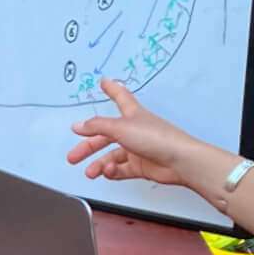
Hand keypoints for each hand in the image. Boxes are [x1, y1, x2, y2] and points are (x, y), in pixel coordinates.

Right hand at [65, 79, 213, 193]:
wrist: (179, 161)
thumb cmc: (157, 138)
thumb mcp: (121, 127)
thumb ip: (97, 126)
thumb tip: (79, 125)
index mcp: (132, 114)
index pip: (120, 96)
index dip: (111, 88)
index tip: (104, 82)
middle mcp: (134, 130)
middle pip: (106, 135)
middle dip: (88, 146)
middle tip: (74, 156)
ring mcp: (137, 149)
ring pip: (112, 156)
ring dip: (99, 164)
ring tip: (91, 172)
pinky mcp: (141, 166)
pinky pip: (121, 169)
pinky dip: (113, 172)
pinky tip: (109, 172)